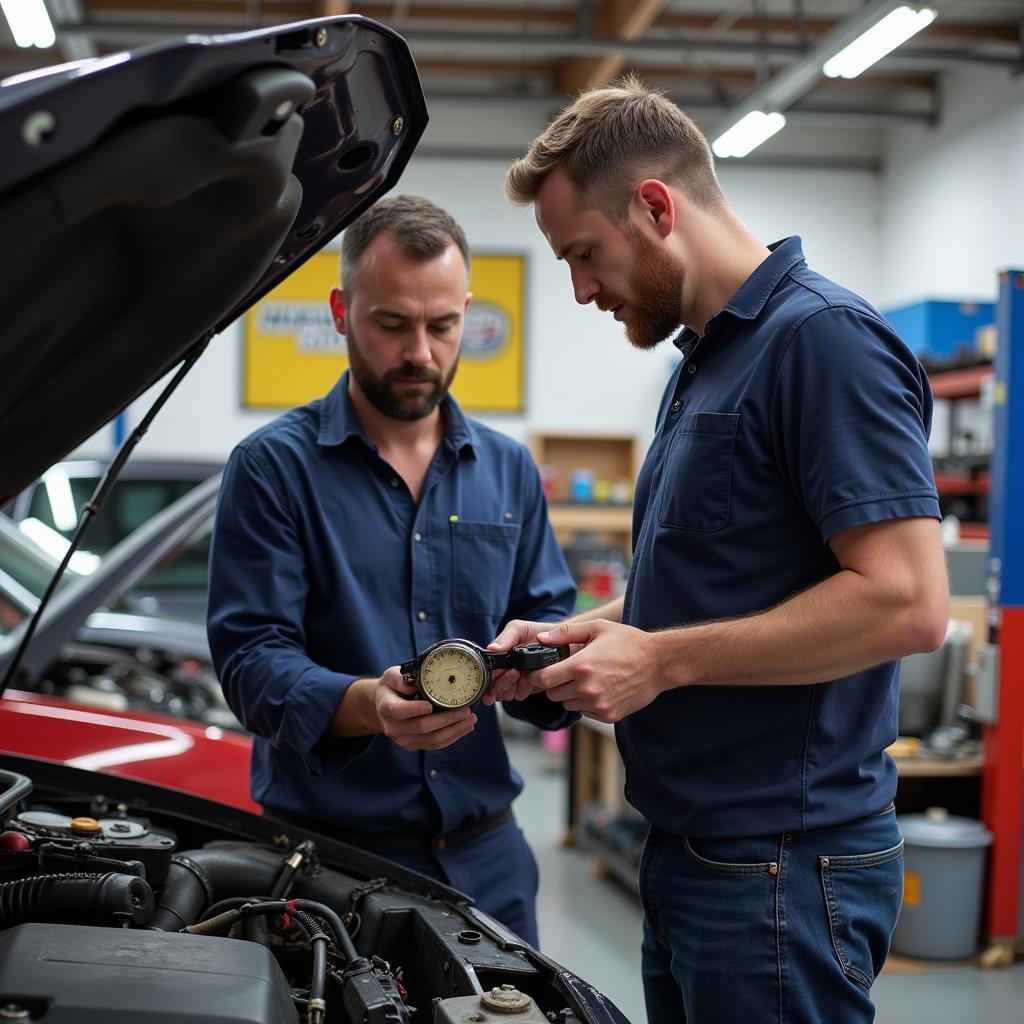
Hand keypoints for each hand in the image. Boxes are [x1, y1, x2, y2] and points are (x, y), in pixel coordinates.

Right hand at [374, 667, 476, 750]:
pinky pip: (435, 745)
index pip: (400, 711)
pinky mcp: (414, 745)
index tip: (431, 705)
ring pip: (432, 740)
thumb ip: (400, 679)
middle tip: (466, 710)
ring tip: (471, 720)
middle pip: (422, 727)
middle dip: (447, 719)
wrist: (383, 706)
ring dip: (454, 730)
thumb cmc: (391, 688)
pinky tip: (464, 728)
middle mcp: (393, 727)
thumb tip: (416, 684)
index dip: (416, 709)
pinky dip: (452, 737)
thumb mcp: (391, 676)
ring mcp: (404, 739)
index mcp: (386, 707)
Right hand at [482, 618, 563, 704]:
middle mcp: (502, 671)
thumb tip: (491, 648)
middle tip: (514, 672)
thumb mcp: (519, 629)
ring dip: (513, 687)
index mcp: (497, 657)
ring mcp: (514, 681)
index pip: (484, 671)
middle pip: (493, 687)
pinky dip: (524, 690)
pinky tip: (531, 680)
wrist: (561, 641)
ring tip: (523, 674)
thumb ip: (506, 637)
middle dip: (502, 682)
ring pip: (505, 694)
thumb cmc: (537, 632)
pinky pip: (519, 695)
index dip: (486, 676)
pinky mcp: (526, 688)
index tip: (496, 673)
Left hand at [527, 620, 662, 723]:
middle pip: (553, 694)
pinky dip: (587, 703)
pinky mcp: (608, 716)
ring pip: (568, 704)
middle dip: (556, 684)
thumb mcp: (597, 628)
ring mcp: (598, 704)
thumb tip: (541, 637)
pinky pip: (585, 712)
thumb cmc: (628, 642)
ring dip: (571, 694)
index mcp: (581, 666)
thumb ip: (566, 633)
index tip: (542, 671)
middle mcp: (587, 688)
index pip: (543, 679)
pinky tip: (601, 688)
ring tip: (588, 679)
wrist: (658, 663)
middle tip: (569, 672)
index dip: (539, 675)